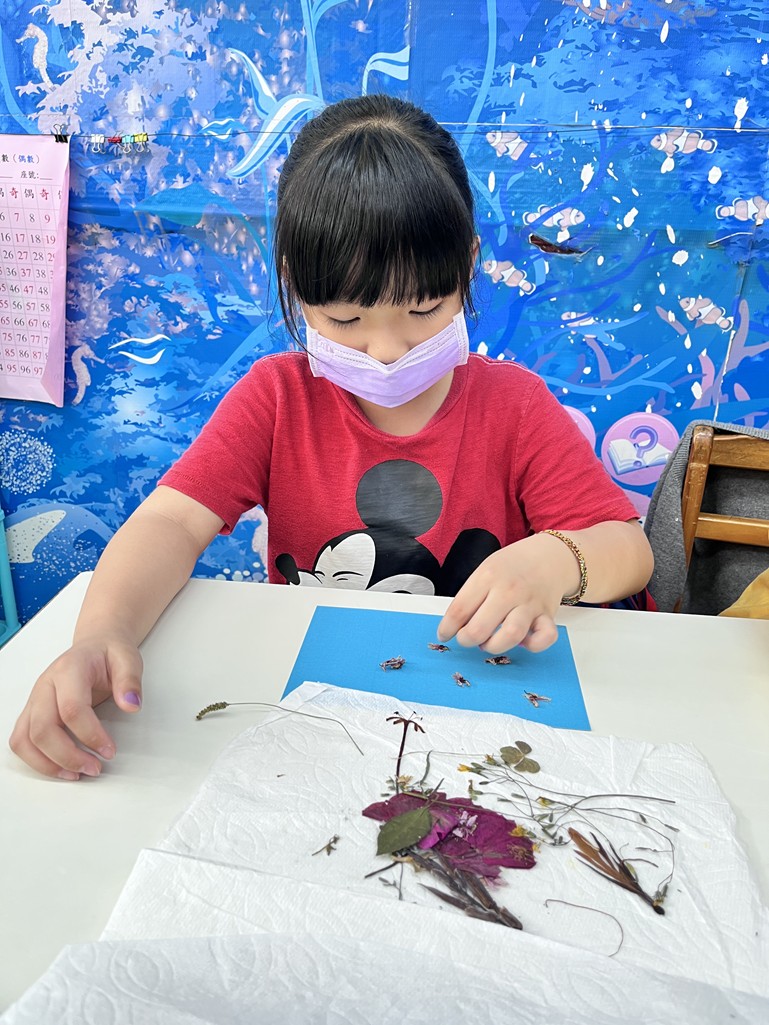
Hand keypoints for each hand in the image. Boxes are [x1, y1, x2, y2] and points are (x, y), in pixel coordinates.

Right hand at [9, 638, 143, 779]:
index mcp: (69, 669)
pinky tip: (62, 768)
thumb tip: (131, 705)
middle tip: (95, 768)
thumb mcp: (128, 659)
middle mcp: (45, 685)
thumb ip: (130, 681)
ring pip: (25, 739)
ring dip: (48, 764)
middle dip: (68, 756)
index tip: (109, 751)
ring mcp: (35, 700)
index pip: (71, 708)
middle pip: (42, 729)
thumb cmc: (109, 654)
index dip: (90, 734)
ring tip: (77, 774)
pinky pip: (22, 741)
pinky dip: (37, 761)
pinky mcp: (32, 713)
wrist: (95, 646)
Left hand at [437, 536, 573, 653]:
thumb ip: (471, 596)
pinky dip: (533, 645)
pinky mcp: (547, 615)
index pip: (459, 610)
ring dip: (494, 646)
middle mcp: (509, 591)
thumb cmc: (512, 566)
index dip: (446, 628)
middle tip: (466, 638)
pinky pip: (545, 638)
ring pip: (510, 636)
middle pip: (479, 628)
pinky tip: (522, 641)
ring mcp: (529, 604)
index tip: (444, 634)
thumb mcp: (485, 570)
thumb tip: (455, 626)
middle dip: (466, 640)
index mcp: (488, 577)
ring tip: (489, 642)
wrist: (549, 556)